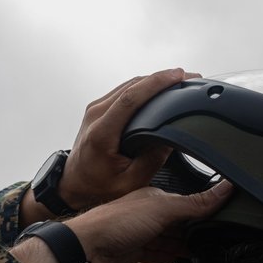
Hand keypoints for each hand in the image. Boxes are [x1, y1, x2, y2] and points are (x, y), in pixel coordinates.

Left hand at [60, 69, 196, 209]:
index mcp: (102, 133)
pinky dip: (144, 87)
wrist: (73, 184)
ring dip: (154, 80)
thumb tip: (171, 138)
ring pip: (129, 84)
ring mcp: (95, 109)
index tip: (178, 76)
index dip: (156, 83)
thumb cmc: (97, 185)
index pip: (130, 98)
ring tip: (179, 81)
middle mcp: (96, 115)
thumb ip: (153, 160)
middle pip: (132, 85)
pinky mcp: (99, 108)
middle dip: (162, 78)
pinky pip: (124, 90)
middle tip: (189, 78)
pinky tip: (160, 89)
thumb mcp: (130, 182)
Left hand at [68, 180, 233, 262]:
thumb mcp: (162, 209)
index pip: (187, 203)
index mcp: (155, 198)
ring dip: (185, 245)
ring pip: (169, 240)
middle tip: (219, 238)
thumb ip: (194, 203)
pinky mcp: (134, 253)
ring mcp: (141, 234)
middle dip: (196, 230)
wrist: (86, 250)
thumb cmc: (116, 222)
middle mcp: (148, 214)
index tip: (226, 217)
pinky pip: (157, 254)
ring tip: (206, 251)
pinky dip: (170, 257)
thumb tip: (225, 188)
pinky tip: (182, 259)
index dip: (205, 210)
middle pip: (179, 223)